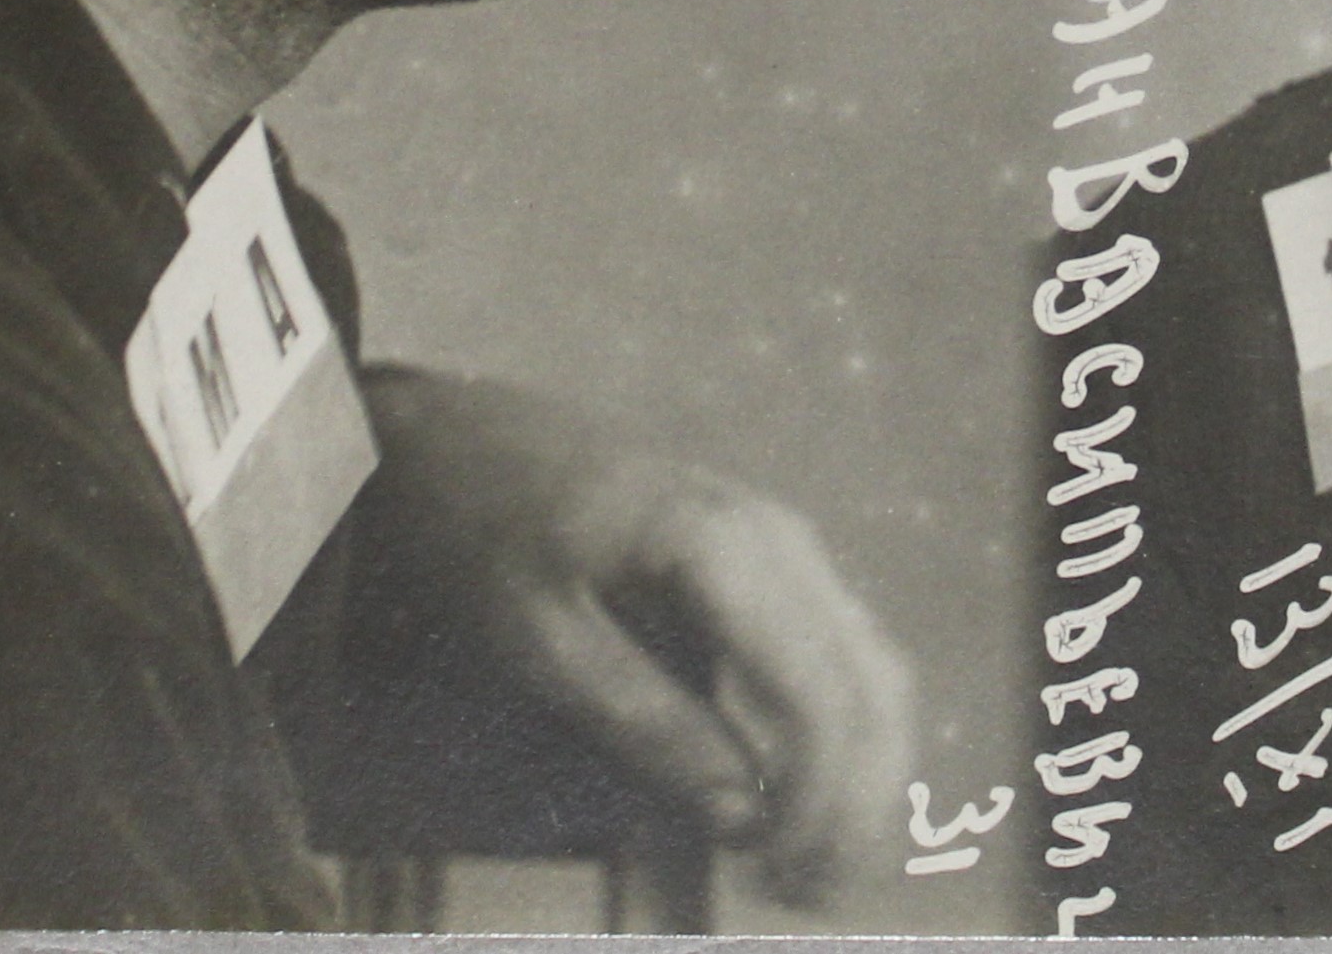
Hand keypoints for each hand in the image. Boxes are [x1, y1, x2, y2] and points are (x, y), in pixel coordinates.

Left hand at [357, 367, 913, 906]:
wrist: (459, 433)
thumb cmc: (483, 531)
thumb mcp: (537, 639)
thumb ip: (642, 722)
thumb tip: (741, 814)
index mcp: (725, 547)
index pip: (820, 693)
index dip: (820, 801)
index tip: (779, 879)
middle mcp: (780, 537)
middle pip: (872, 682)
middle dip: (860, 802)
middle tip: (812, 898)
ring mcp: (784, 542)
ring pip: (873, 666)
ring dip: (864, 773)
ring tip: (818, 869)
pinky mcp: (772, 561)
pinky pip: (842, 650)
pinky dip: (844, 732)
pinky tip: (805, 800)